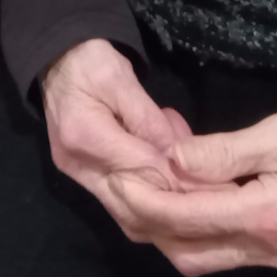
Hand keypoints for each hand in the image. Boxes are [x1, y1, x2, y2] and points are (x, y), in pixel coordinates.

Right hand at [39, 39, 219, 231]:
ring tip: (205, 198)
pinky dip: (155, 207)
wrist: (56, 60)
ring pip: (129, 217)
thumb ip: (148, 120)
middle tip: (219, 202)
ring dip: (169, 214)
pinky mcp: (86, 179)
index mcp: (85, 136)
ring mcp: (80, 176)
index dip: (181, 182)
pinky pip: (123, 208)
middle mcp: (79, 166)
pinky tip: (180, 195)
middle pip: (134, 207)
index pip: (141, 171)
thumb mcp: (121, 78)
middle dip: (179, 206)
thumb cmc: (90, 60)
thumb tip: (178, 157)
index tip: (218, 188)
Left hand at [111, 98, 276, 275]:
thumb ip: (223, 152)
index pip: (187, 219)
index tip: (120, 178)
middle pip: (187, 253)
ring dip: (171, 231)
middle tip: (125, 187)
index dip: (147, 201)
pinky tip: (188, 196)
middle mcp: (267, 249)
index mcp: (266, 217)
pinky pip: (225, 252)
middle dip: (149, 225)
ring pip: (203, 258)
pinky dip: (197, 230)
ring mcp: (275, 257)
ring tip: (150, 190)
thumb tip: (173, 160)